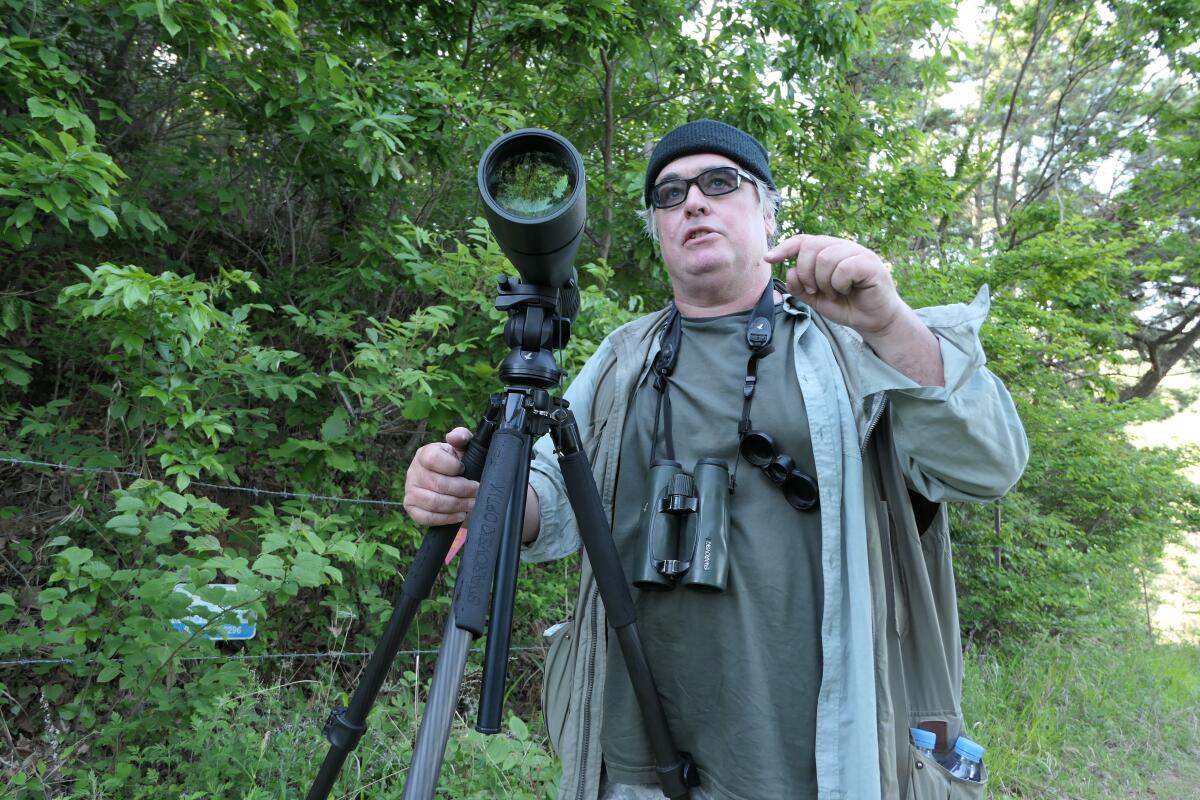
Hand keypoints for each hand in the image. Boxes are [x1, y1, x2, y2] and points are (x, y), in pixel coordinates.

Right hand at [402, 427, 478, 526]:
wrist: (452, 482)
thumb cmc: (458, 462)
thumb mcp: (463, 447)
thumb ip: (462, 436)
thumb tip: (454, 437)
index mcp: (424, 454)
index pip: (433, 459)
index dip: (452, 466)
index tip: (465, 469)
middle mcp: (413, 472)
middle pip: (438, 484)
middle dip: (463, 490)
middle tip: (477, 491)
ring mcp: (410, 491)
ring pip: (433, 503)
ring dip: (457, 505)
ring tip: (472, 504)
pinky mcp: (411, 508)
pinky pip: (426, 518)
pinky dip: (446, 519)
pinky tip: (459, 515)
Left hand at [765, 234, 902, 334]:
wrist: (873, 321)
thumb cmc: (846, 306)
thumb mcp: (815, 298)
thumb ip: (799, 286)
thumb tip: (788, 271)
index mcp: (829, 251)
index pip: (803, 240)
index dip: (784, 247)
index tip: (768, 259)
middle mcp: (843, 247)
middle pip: (810, 247)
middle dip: (805, 273)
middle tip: (815, 291)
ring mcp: (858, 252)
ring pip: (825, 257)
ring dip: (824, 282)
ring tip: (835, 293)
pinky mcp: (870, 263)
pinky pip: (843, 267)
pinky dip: (839, 284)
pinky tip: (846, 291)